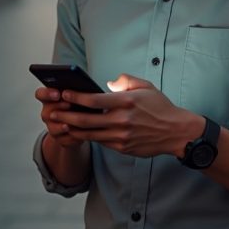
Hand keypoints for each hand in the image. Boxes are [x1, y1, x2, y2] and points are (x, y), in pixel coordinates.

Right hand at [35, 87, 85, 148]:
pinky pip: (63, 140)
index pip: (40, 94)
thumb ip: (75, 92)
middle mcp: (48, 112)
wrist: (80, 124)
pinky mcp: (59, 139)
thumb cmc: (78, 106)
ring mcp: (52, 127)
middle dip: (58, 109)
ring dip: (61, 126)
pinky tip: (80, 134)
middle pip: (46, 112)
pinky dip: (72, 138)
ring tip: (70, 125)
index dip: (46, 94)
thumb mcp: (76, 96)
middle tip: (68, 105)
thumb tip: (82, 88)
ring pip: (52, 128)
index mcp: (50, 99)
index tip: (57, 94)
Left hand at [51, 74, 202, 157]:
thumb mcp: (145, 86)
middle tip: (53, 113)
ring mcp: (122, 135)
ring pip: (90, 134)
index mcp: (126, 102)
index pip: (94, 99)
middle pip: (86, 119)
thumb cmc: (160, 107)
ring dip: (72, 129)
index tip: (63, 93)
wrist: (176, 132)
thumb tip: (107, 84)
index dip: (76, 97)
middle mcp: (122, 120)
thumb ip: (125, 81)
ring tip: (59, 124)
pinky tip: (78, 132)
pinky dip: (87, 137)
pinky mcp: (123, 147)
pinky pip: (100, 142)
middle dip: (66, 116)